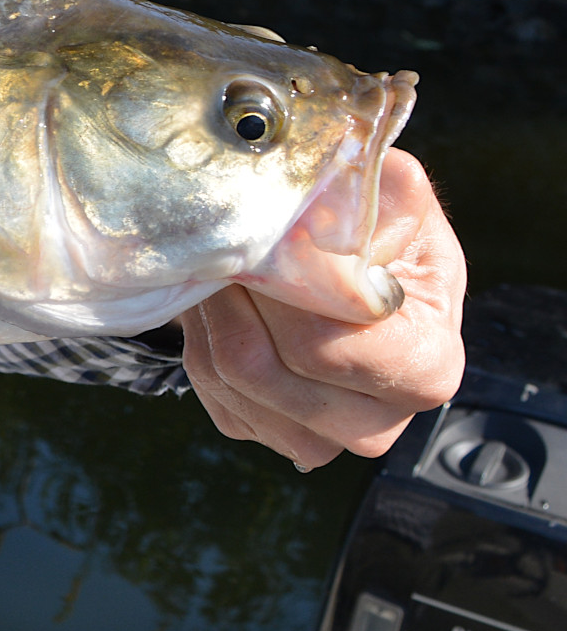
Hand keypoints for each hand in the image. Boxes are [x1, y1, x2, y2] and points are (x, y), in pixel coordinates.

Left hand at [179, 148, 465, 468]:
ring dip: (213, 314)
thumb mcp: (395, 200)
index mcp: (426, 367)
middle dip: (236, 299)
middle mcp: (377, 419)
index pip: (326, 347)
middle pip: (266, 369)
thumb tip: (329, 193)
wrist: (352, 274)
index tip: (264, 243)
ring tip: (229, 269)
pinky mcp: (263, 432)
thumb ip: (376, 193)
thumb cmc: (381, 237)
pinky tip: (227, 304)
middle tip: (231, 249)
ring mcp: (318, 436)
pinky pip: (210, 389)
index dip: (281, 293)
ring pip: (229, 379)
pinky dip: (204, 338)